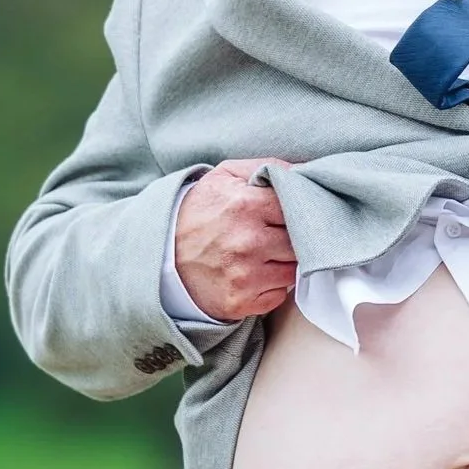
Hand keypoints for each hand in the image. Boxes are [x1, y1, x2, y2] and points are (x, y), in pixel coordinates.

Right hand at [173, 160, 298, 322]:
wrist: (161, 254)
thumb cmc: (199, 212)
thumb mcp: (225, 176)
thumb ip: (267, 167)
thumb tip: (306, 171)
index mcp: (246, 205)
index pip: (300, 208)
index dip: (299, 211)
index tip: (293, 213)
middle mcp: (247, 242)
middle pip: (302, 242)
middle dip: (295, 238)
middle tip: (277, 234)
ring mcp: (244, 275)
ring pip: (293, 270)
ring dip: (284, 263)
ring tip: (262, 254)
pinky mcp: (241, 302)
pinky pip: (278, 295)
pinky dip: (271, 287)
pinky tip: (253, 275)